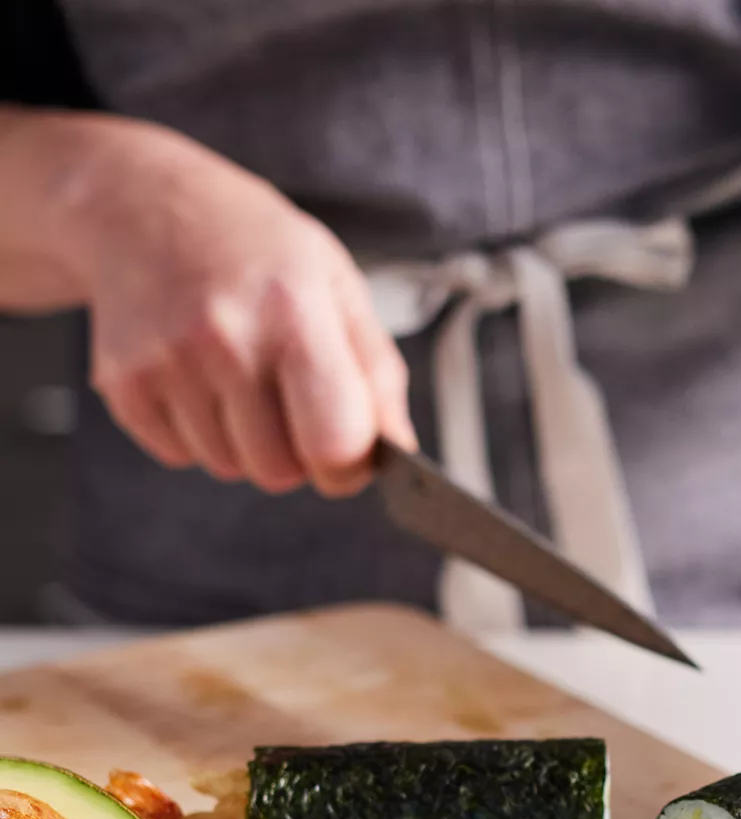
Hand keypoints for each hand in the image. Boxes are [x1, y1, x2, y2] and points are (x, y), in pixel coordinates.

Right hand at [65, 120, 414, 494]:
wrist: (141, 204)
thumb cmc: (257, 250)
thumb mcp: (337, 286)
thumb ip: (377, 374)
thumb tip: (397, 450)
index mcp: (294, 313)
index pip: (335, 443)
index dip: (350, 465)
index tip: (349, 451)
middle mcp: (226, 338)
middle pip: (280, 471)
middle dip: (296, 454)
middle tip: (290, 402)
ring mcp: (167, 362)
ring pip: (229, 468)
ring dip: (245, 443)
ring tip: (240, 377)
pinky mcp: (123, 382)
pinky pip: (179, 456)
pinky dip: (197, 434)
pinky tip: (199, 378)